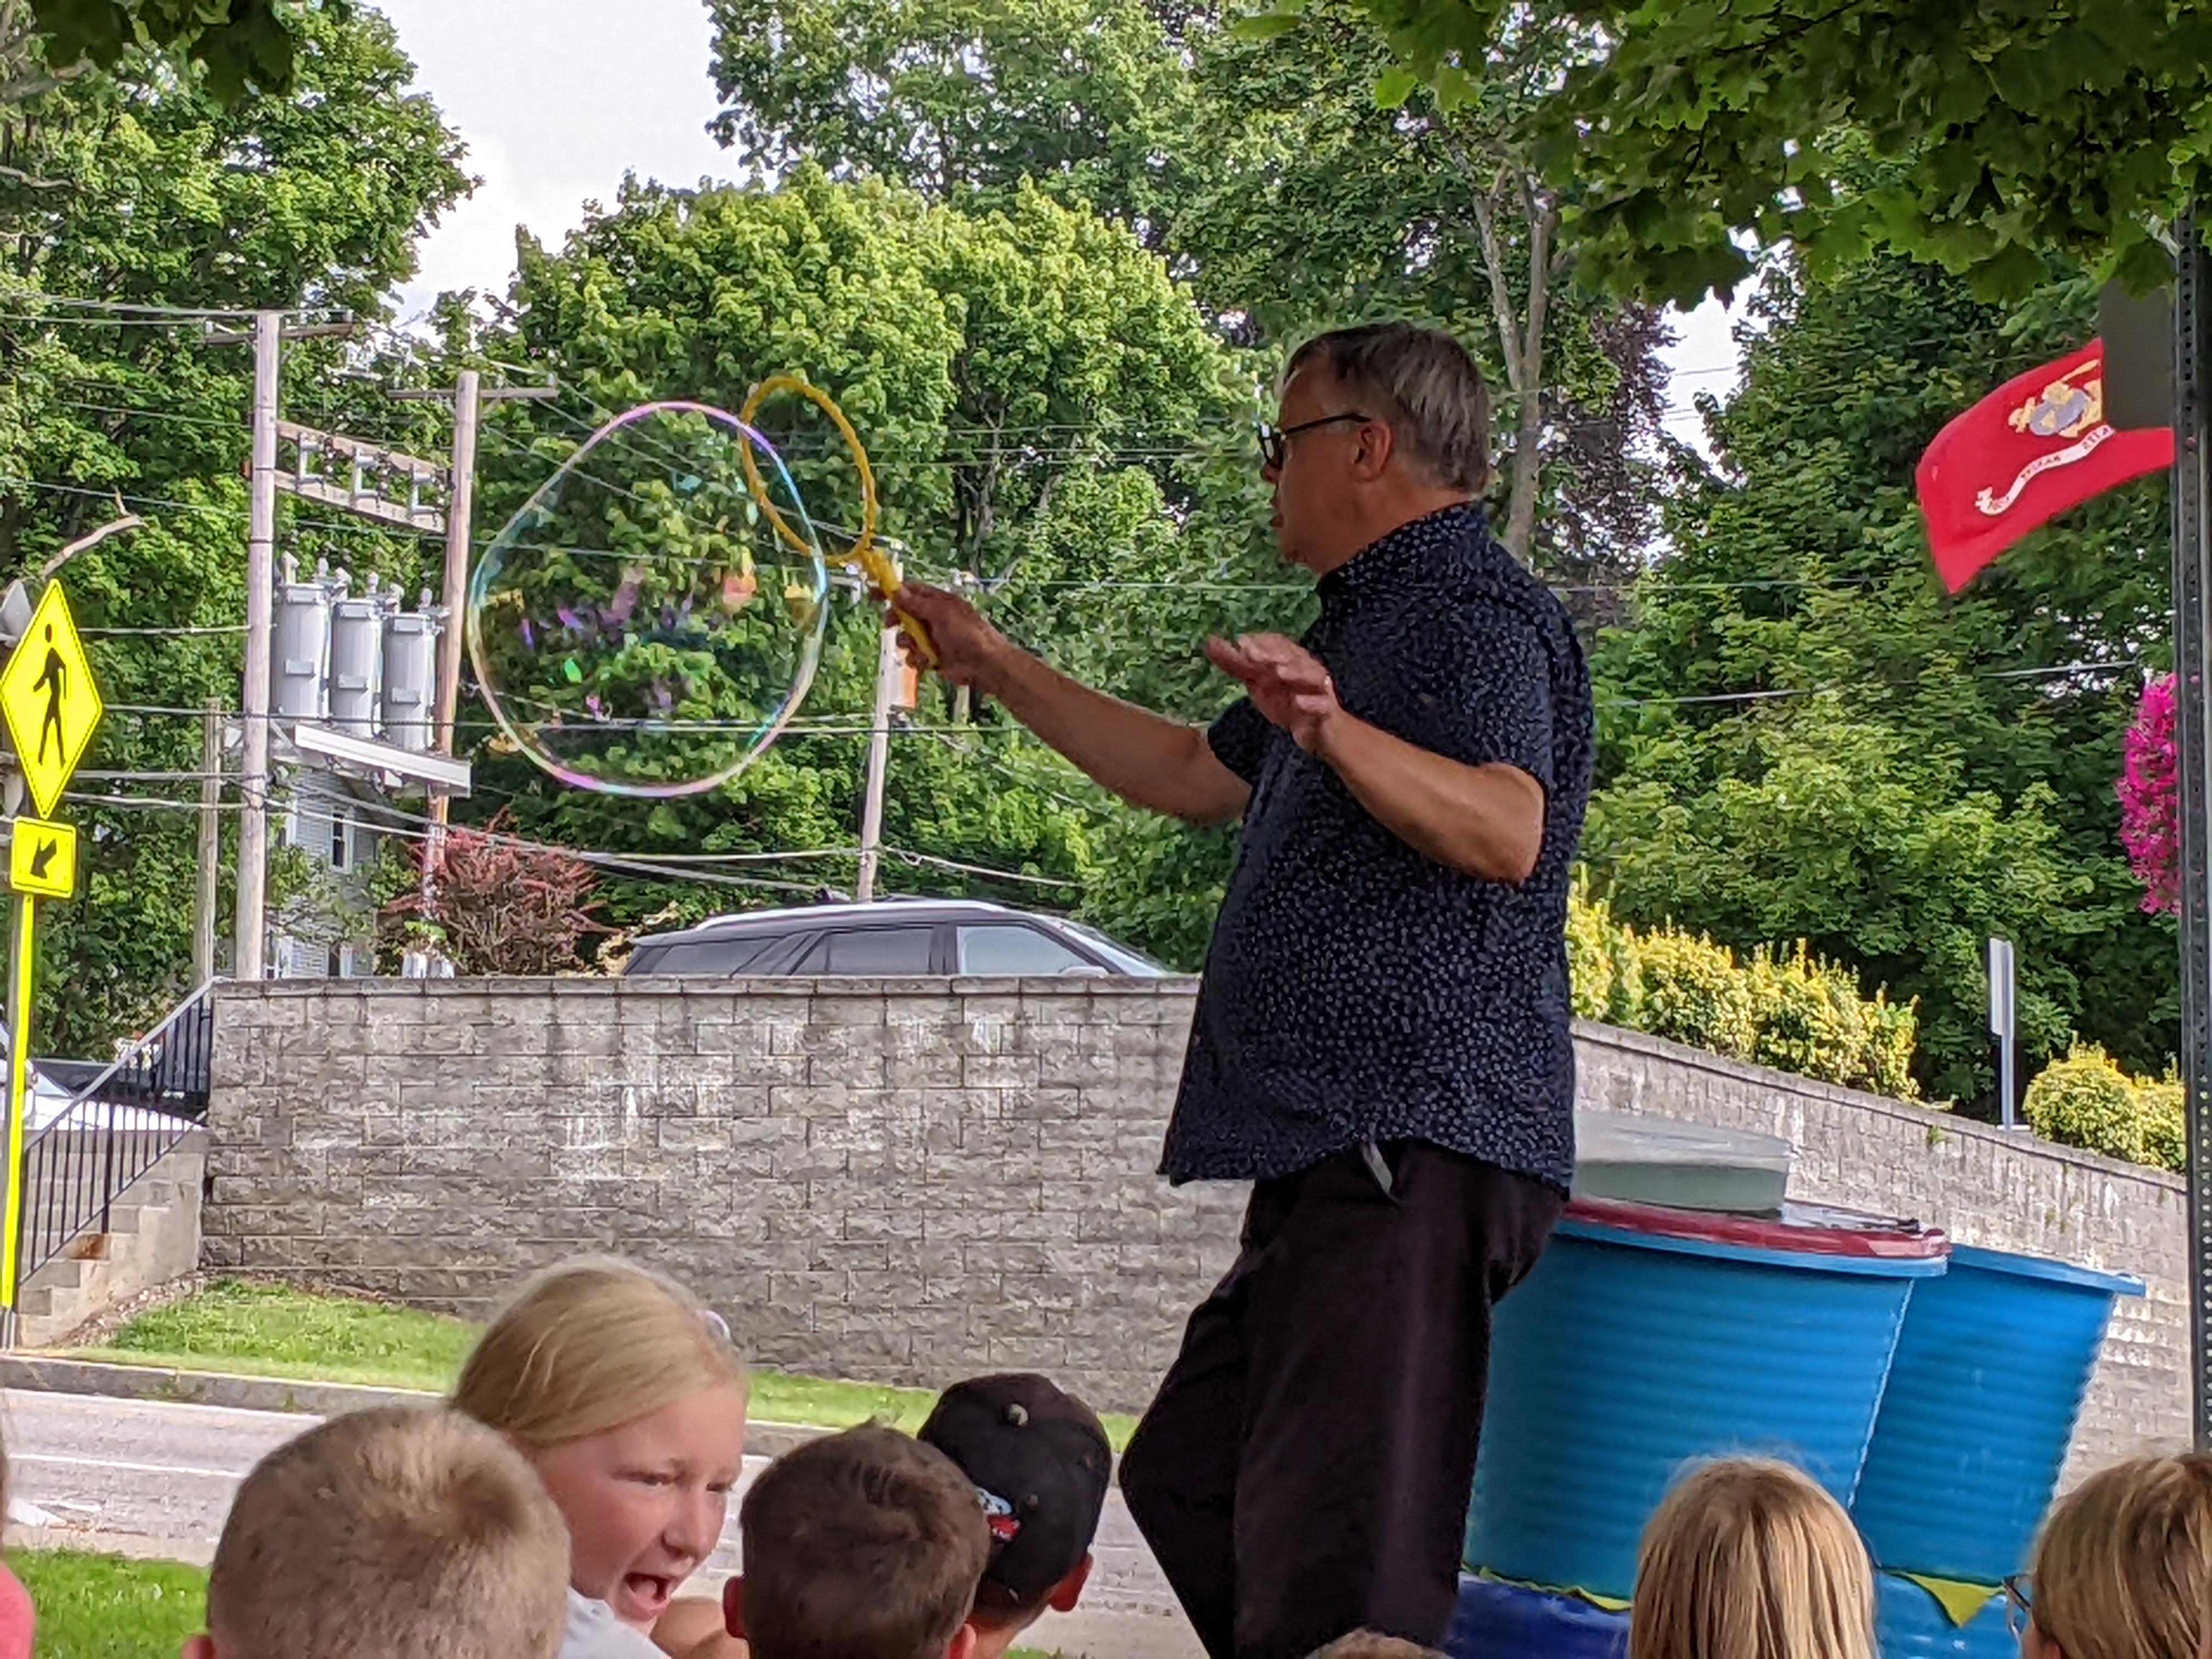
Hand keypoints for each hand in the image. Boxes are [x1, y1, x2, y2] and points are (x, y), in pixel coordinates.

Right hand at [883, 581, 1013, 691]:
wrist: (985, 665)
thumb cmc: (968, 634)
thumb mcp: (941, 614)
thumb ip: (917, 604)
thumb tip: (896, 591)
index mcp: (939, 602)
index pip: (911, 591)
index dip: (893, 591)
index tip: (874, 593)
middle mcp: (934, 618)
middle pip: (905, 614)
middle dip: (897, 620)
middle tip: (890, 624)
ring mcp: (933, 638)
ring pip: (907, 637)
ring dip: (908, 643)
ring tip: (918, 648)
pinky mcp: (933, 657)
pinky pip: (915, 656)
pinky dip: (917, 660)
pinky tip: (926, 662)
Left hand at [1206, 633, 1344, 753]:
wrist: (1316, 731)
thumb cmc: (1285, 701)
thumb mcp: (1257, 683)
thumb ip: (1236, 664)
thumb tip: (1210, 642)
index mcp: (1290, 659)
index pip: (1278, 644)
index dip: (1261, 643)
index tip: (1241, 643)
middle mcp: (1306, 669)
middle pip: (1294, 656)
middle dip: (1274, 654)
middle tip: (1252, 655)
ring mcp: (1318, 690)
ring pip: (1312, 676)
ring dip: (1296, 672)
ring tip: (1279, 672)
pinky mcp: (1326, 712)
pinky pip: (1322, 706)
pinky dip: (1312, 703)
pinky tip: (1299, 703)